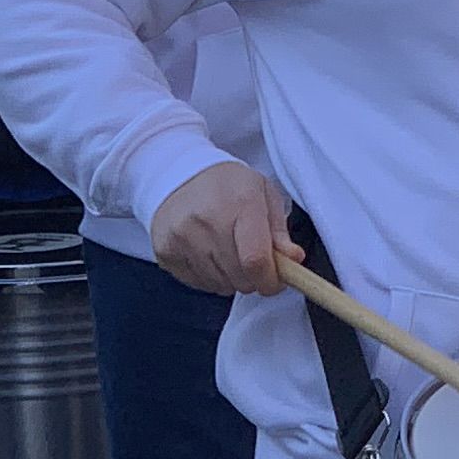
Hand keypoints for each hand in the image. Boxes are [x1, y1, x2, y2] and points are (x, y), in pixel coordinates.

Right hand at [150, 159, 290, 295]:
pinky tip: (207, 252)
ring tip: (227, 250)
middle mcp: (207, 221)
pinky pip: (198, 284)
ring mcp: (182, 238)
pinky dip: (209, 276)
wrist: (177, 172)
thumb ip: (279, 230)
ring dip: (231, 277)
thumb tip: (293, 260)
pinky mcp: (165, 251)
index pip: (256, 260)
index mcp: (240, 203)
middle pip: (240, 279)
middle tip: (250, 257)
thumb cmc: (226, 185)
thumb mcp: (262, 194)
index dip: (271, 280)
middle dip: (253, 277)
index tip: (275, 280)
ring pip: (220, 285)